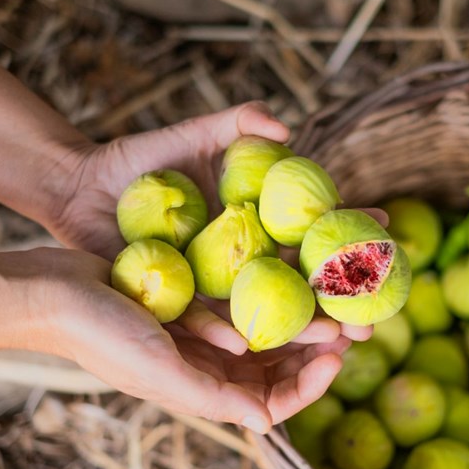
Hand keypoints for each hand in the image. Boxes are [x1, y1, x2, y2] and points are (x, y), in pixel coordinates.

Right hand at [43, 248, 353, 432]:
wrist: (53, 291)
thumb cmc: (101, 334)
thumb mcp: (159, 369)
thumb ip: (212, 399)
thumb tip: (268, 425)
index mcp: (203, 393)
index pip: (273, 402)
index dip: (311, 384)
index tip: (339, 354)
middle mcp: (207, 368)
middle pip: (278, 365)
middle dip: (317, 347)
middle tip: (352, 318)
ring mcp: (201, 334)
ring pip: (268, 328)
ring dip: (301, 314)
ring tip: (332, 291)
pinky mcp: (194, 298)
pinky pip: (244, 297)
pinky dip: (271, 287)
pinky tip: (293, 263)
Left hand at [48, 101, 377, 356]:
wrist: (78, 189)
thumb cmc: (136, 162)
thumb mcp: (189, 135)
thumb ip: (236, 124)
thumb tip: (286, 126)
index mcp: (253, 223)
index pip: (313, 231)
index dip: (352, 232)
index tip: (389, 233)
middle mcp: (240, 259)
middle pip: (300, 283)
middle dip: (340, 301)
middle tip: (373, 316)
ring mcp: (211, 285)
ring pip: (262, 311)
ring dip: (298, 329)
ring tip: (334, 340)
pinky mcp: (175, 303)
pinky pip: (200, 320)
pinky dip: (222, 330)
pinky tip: (246, 344)